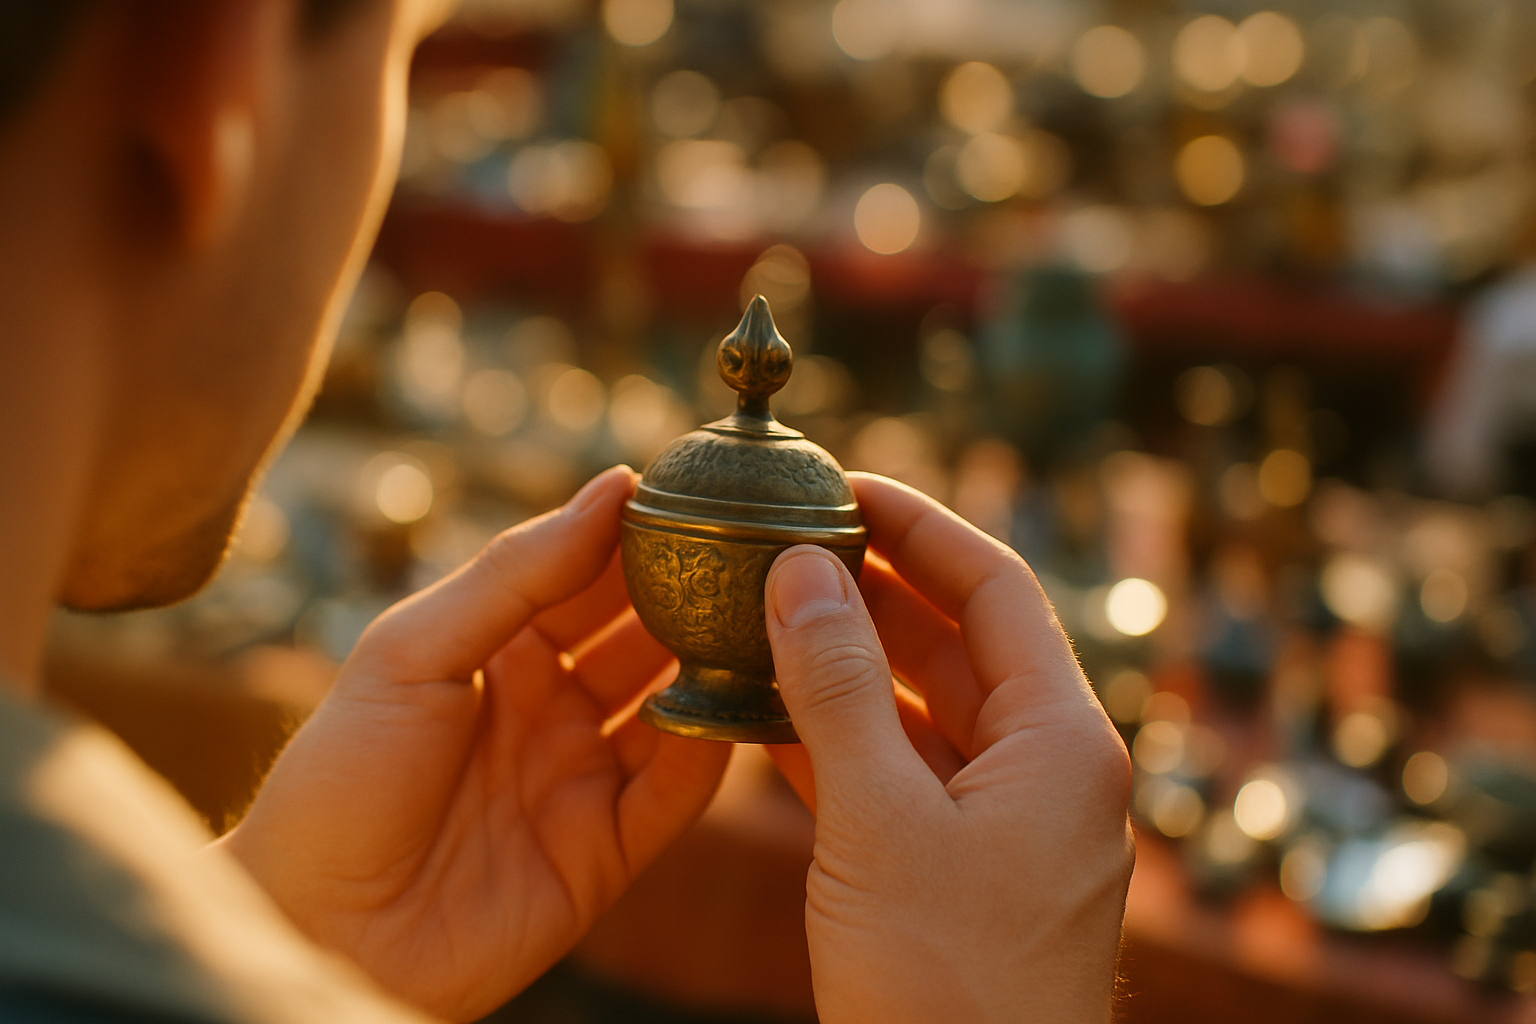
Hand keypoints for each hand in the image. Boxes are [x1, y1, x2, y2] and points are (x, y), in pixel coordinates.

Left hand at [218, 467, 729, 1021]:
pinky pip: (675, 794)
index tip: (698, 492)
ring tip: (762, 619)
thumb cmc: (339, 780)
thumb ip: (515, 574)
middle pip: (643, 635)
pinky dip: (709, 752)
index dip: (638, 535)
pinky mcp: (606, 851)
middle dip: (693, 593)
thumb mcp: (412, 651)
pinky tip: (731, 709)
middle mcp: (551, 706)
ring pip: (674, 708)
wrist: (320, 929)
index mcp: (500, 649)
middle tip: (751, 550)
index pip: (588, 574)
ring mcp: (582, 776)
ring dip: (714, 666)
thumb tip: (612, 489)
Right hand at [763, 474, 1132, 1023]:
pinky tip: (767, 718)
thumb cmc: (944, 987)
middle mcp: (1047, 771)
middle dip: (872, 592)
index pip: (994, 589)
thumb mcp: (878, 821)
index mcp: (1061, 741)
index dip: (919, 527)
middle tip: (788, 546)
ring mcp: (1007, 825)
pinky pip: (903, 778)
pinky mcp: (963, 871)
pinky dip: (841, 743)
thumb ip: (837, 689)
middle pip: (958, 644)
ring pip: (923, 713)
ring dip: (846, 668)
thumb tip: (803, 570)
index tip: (844, 488)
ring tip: (763, 617)